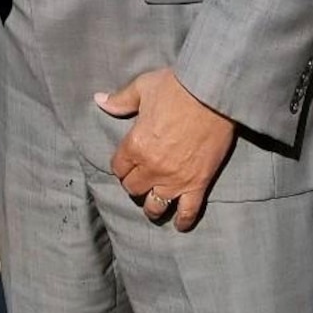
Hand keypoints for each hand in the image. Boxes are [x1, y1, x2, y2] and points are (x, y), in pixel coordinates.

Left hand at [94, 68, 235, 231]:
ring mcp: (175, 179)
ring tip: (155, 204)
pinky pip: (188, 212)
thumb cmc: (176, 88)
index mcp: (135, 145)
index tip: (127, 163)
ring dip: (153, 206)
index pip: (119, 167)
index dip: (122, 165)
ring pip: (155, 206)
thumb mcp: (143, 87)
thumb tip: (99, 100)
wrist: (212, 93)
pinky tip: (179, 224)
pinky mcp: (198, 183)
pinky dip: (183, 221)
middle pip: (134, 188)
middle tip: (141, 178)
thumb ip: (121, 100)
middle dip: (135, 183)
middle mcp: (152, 168)